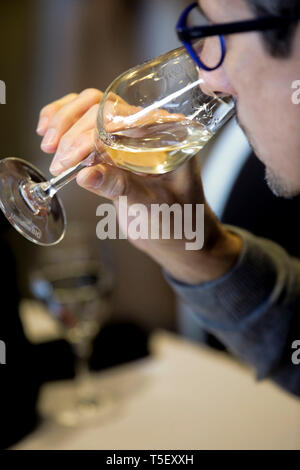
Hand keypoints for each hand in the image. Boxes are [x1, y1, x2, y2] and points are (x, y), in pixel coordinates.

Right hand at [37, 88, 241, 283]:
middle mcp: (150, 131)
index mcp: (169, 137)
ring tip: (48, 145)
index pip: (125, 119)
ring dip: (64, 122)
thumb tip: (85, 175)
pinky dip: (65, 125)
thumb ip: (120, 187)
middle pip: (104, 109)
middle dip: (74, 130)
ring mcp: (130, 138)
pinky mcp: (115, 150)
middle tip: (58, 158)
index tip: (71, 158)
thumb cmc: (178, 223)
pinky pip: (87, 127)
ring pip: (92, 110)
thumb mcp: (150, 206)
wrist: (179, 238)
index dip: (92, 133)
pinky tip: (47, 129)